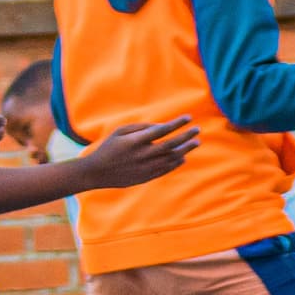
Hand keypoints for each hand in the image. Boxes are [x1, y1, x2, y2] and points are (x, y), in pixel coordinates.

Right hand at [78, 116, 201, 187]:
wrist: (97, 172)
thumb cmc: (108, 148)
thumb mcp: (119, 132)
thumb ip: (140, 127)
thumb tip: (162, 126)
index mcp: (135, 141)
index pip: (162, 130)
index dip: (177, 123)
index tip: (188, 117)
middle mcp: (142, 155)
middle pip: (171, 144)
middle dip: (186, 136)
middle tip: (198, 130)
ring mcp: (145, 167)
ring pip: (172, 158)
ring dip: (186, 149)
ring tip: (196, 142)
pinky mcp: (146, 177)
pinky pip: (167, 169)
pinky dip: (177, 162)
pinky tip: (183, 156)